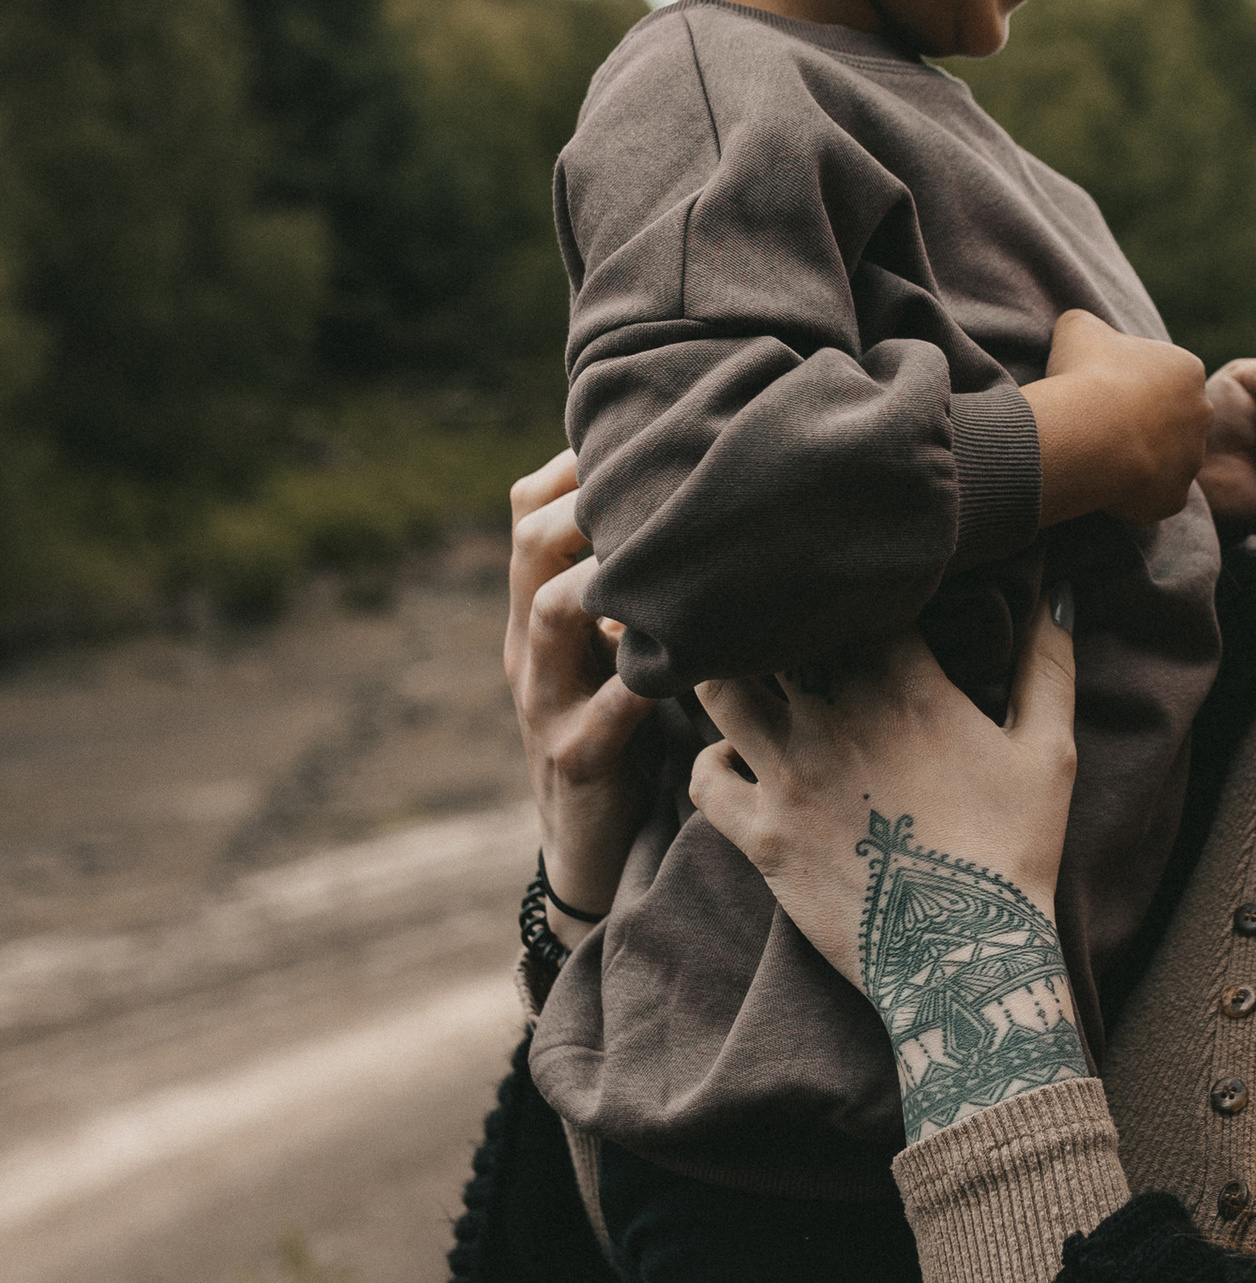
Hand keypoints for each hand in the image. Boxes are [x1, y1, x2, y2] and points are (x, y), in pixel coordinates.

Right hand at [503, 451, 657, 918]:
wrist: (591, 851)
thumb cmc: (624, 733)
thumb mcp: (615, 652)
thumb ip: (635, 590)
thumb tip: (699, 508)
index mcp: (539, 609)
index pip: (529, 508)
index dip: (575, 463)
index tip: (644, 431)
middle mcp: (531, 645)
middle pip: (529, 541)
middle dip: (586, 497)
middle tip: (655, 474)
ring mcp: (546, 702)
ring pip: (549, 610)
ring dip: (604, 572)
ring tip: (662, 547)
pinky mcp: (578, 758)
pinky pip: (608, 710)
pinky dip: (647, 678)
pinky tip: (695, 654)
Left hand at [691, 597, 1086, 1141]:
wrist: (967, 955)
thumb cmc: (1015, 848)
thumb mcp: (1049, 749)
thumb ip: (1049, 661)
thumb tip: (1059, 587)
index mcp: (904, 682)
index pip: (848, 595)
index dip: (843, 581)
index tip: (848, 583)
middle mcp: (834, 716)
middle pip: (771, 631)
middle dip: (771, 616)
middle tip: (776, 613)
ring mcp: (789, 775)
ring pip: (720, 693)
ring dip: (725, 674)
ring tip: (739, 672)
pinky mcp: (760, 835)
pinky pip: (702, 780)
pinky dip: (710, 759)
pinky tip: (734, 756)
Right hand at [1024, 306, 1211, 527]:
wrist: (1086, 432)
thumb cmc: (1085, 375)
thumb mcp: (1078, 327)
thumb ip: (1088, 324)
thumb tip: (1082, 327)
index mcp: (1188, 370)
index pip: (1165, 377)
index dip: (1131, 384)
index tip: (1103, 390)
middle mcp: (1202, 413)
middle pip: (1172, 419)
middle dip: (1143, 422)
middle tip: (1103, 425)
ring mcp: (1192, 459)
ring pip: (1166, 459)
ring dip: (1139, 458)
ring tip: (1101, 454)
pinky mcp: (1175, 496)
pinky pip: (1154, 496)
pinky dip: (1133, 493)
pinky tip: (1105, 482)